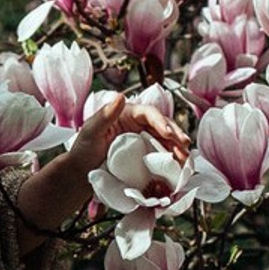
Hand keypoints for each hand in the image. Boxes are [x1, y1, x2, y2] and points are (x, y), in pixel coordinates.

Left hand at [67, 89, 189, 168]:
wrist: (82, 173)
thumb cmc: (83, 150)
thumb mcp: (91, 131)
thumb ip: (105, 115)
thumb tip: (121, 96)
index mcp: (127, 114)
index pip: (149, 113)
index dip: (161, 121)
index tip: (168, 133)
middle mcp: (138, 125)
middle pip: (162, 126)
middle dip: (176, 135)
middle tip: (185, 145)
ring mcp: (143, 141)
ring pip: (166, 141)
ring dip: (177, 148)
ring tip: (186, 159)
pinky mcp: (145, 156)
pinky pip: (162, 155)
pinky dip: (172, 160)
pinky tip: (180, 167)